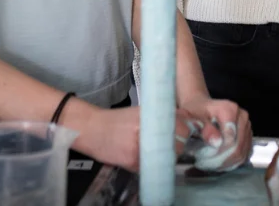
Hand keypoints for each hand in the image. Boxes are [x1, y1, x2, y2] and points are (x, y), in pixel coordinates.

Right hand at [70, 103, 191, 171]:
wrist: (93, 129)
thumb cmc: (118, 120)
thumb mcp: (142, 111)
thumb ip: (161, 116)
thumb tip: (185, 120)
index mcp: (152, 116)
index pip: (182, 126)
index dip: (185, 132)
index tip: (183, 134)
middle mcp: (148, 130)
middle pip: (178, 144)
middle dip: (178, 147)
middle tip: (169, 145)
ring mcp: (141, 147)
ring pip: (166, 158)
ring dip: (165, 158)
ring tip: (156, 152)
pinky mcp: (132, 161)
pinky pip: (150, 167)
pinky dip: (149, 165)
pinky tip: (142, 158)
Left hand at [179, 95, 252, 171]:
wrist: (200, 109)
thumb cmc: (194, 114)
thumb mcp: (191, 118)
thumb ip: (203, 128)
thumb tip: (217, 142)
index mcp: (230, 109)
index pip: (230, 139)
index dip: (217, 152)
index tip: (202, 156)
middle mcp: (242, 116)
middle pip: (237, 147)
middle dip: (220, 159)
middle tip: (204, 162)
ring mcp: (247, 126)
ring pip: (241, 153)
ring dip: (225, 163)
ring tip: (210, 162)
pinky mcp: (248, 136)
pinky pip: (244, 155)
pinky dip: (231, 162)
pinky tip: (218, 161)